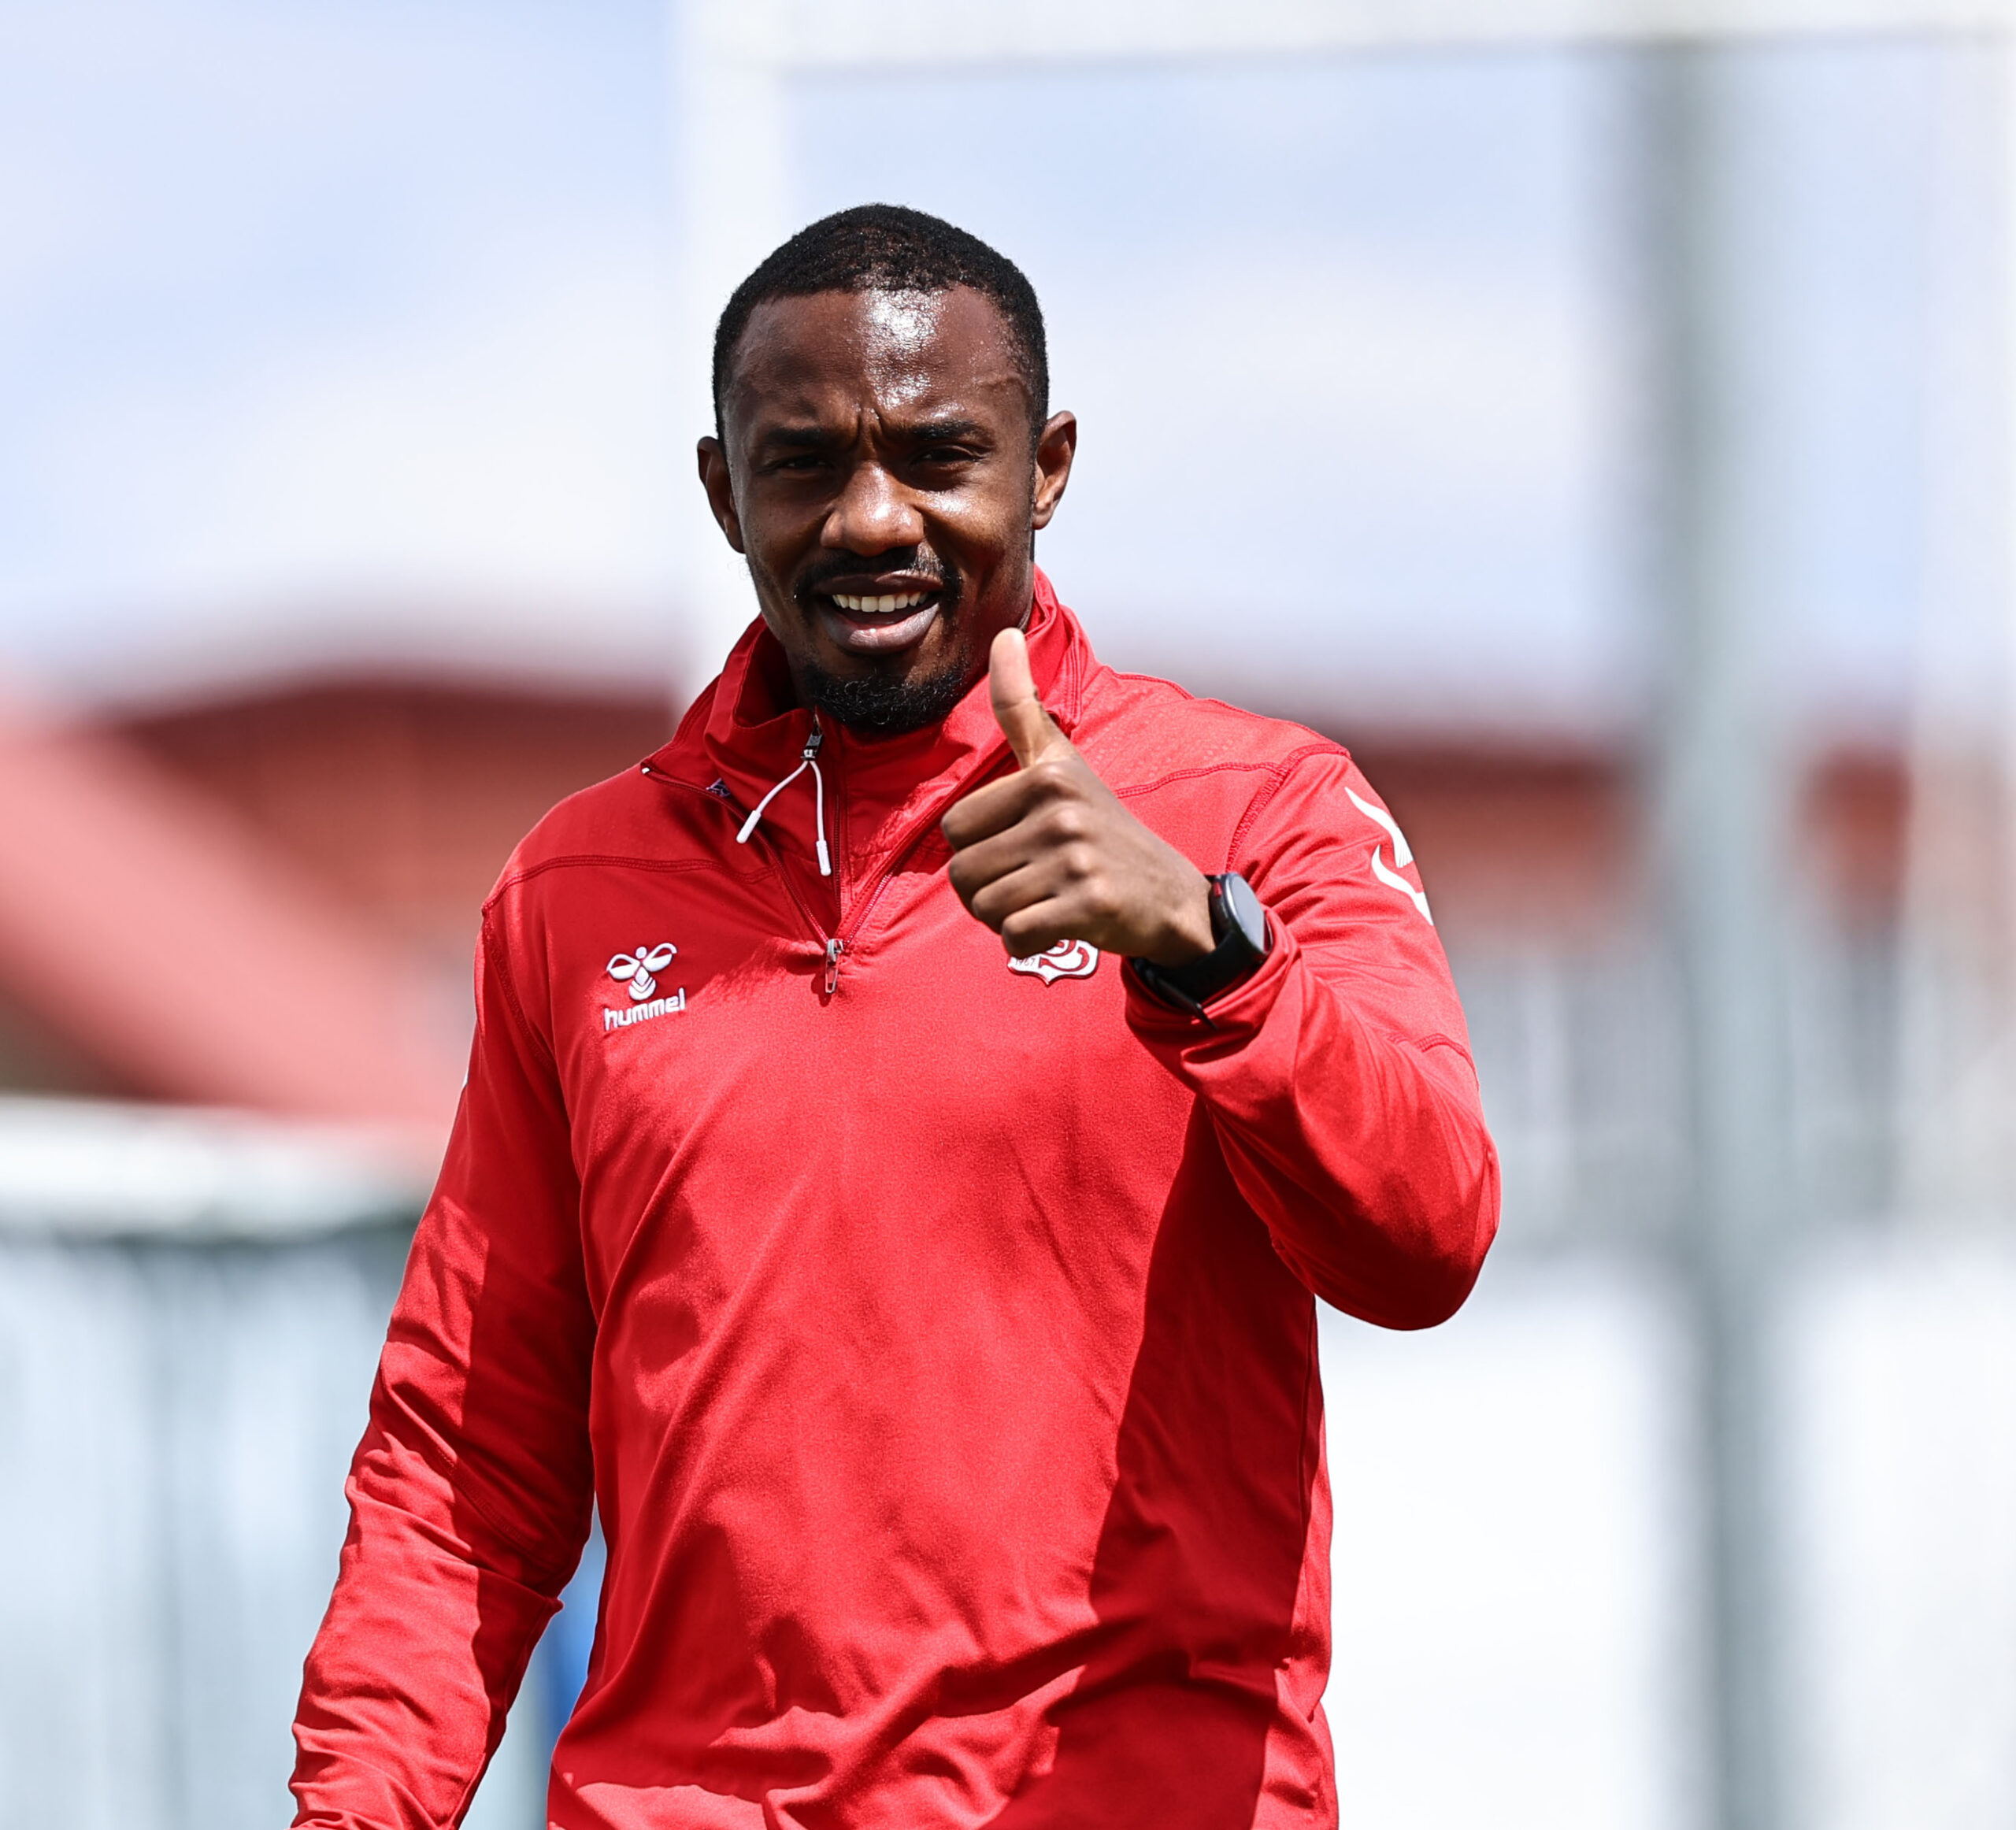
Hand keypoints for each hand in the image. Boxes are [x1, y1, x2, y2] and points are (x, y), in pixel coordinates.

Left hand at [942, 628, 1214, 963]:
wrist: (1171, 895)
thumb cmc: (1103, 829)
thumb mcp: (1064, 763)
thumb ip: (1023, 706)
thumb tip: (1003, 633)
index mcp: (1046, 774)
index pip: (954, 829)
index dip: (979, 849)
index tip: (1023, 845)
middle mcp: (1060, 810)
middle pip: (962, 873)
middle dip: (987, 890)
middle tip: (1036, 882)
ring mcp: (1076, 858)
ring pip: (985, 907)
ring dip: (1006, 917)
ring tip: (1050, 900)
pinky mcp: (1089, 904)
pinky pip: (1013, 936)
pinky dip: (1027, 942)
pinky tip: (1060, 926)